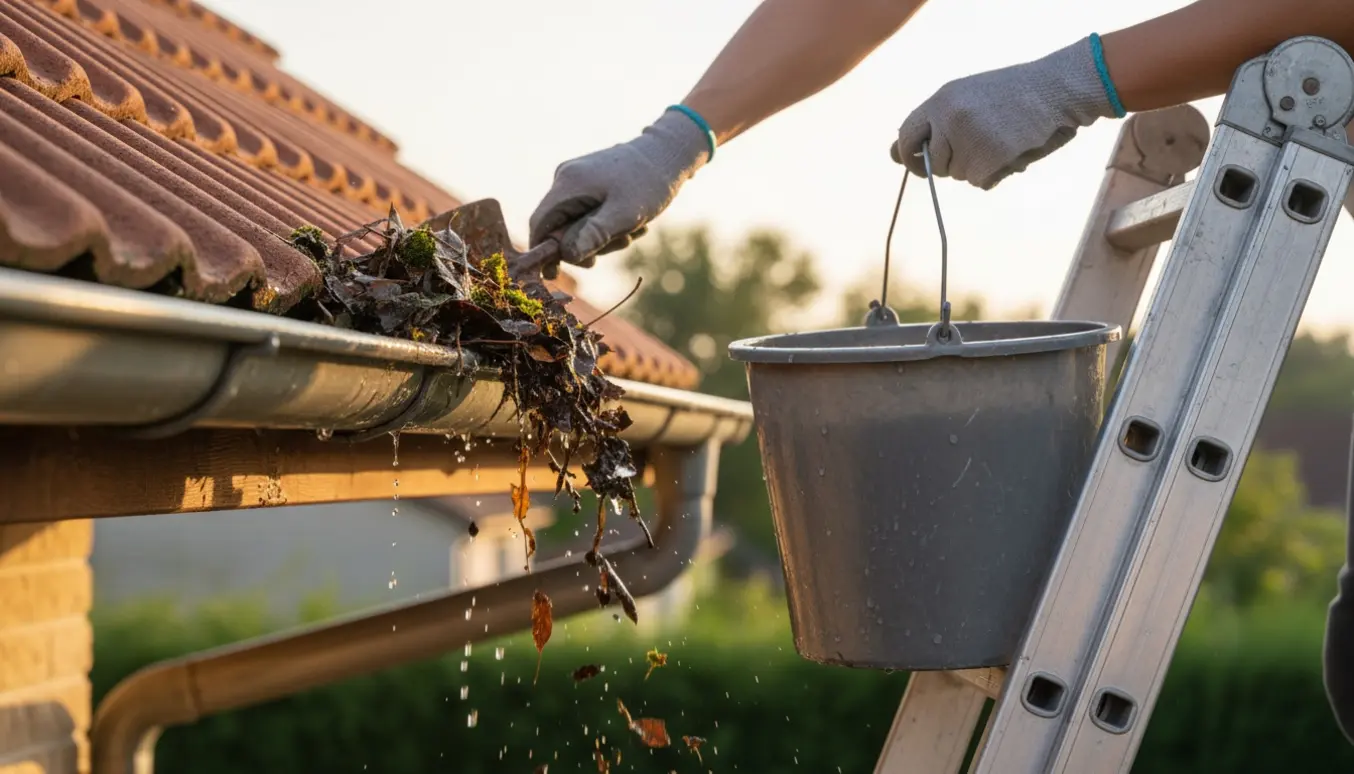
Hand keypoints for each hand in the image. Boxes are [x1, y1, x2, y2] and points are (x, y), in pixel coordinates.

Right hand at [529, 109, 711, 266]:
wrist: (667, 154)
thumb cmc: (648, 183)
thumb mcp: (624, 214)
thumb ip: (594, 234)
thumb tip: (566, 255)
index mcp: (568, 184)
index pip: (540, 224)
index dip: (544, 252)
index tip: (554, 274)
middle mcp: (564, 178)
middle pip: (558, 226)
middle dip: (586, 244)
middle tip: (622, 244)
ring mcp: (575, 179)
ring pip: (575, 222)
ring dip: (602, 236)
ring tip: (633, 231)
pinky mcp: (587, 183)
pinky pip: (587, 213)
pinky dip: (606, 224)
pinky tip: (632, 222)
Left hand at [892, 36, 1120, 189]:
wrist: (1056, 89)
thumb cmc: (1015, 93)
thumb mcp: (968, 96)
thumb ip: (936, 122)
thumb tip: (896, 154)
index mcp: (941, 100)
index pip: (906, 135)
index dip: (908, 155)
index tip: (917, 164)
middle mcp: (949, 118)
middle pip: (933, 163)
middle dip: (949, 165)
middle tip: (974, 153)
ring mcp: (968, 138)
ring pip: (958, 174)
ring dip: (977, 167)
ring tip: (1000, 142)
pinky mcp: (988, 157)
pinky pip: (979, 181)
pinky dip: (994, 174)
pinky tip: (1010, 153)